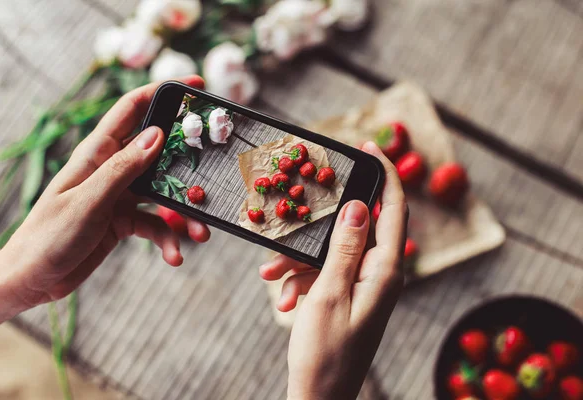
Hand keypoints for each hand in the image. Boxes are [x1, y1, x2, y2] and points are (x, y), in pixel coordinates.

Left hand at [0, 76, 209, 332]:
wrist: (32, 278)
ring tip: (200, 233)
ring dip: (184, 213)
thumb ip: (123, 168)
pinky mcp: (124, 220)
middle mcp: (112, 169)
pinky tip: (174, 256)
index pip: (133, 109)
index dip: (163, 92)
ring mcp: (120, 195)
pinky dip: (168, 239)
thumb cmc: (49, 236)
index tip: (196, 85)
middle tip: (216, 169)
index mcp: (98, 153)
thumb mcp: (89, 202)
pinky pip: (156, 224)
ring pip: (164, 193)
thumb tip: (157, 134)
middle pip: (159, 153)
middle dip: (189, 164)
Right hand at [259, 142, 406, 399]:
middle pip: (353, 229)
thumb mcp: (329, 293)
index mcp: (386, 270)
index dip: (385, 174)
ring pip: (332, 251)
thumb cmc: (326, 352)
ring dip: (300, 259)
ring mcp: (365, 285)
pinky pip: (325, 272)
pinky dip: (302, 278)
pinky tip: (282, 297)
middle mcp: (381, 273)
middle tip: (288, 231)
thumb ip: (345, 247)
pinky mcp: (349, 295)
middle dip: (317, 230)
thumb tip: (358, 206)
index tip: (369, 147)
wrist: (320, 397)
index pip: (394, 209)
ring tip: (272, 276)